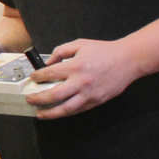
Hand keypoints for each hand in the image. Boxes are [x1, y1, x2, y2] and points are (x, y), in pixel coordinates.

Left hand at [25, 38, 141, 118]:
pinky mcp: (96, 101)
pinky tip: (59, 112)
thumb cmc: (105, 52)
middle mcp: (81, 82)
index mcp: (76, 66)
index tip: (33, 78)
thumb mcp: (80, 44)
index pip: (49, 74)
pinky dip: (66, 113)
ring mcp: (89, 94)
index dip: (37, 77)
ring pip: (65, 109)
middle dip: (38, 99)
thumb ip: (61, 51)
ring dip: (50, 113)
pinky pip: (78, 110)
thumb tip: (49, 62)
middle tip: (30, 99)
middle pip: (53, 95)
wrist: (128, 60)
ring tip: (40, 114)